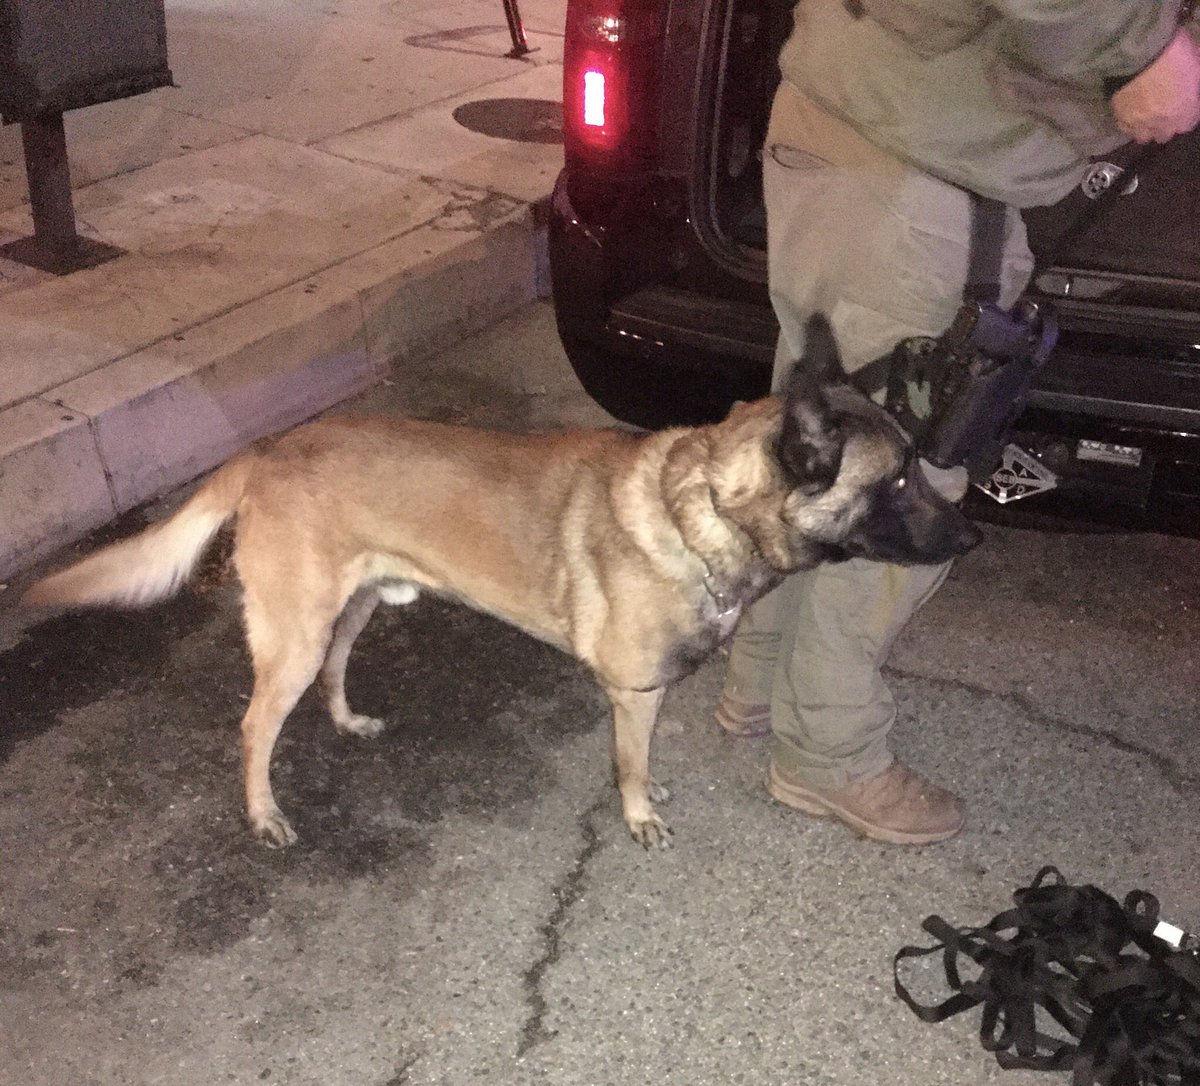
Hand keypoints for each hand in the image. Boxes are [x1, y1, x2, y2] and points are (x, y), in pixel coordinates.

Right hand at [1111, 28, 1199, 142]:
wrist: (1139, 52)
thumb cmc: (1174, 54)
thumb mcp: (1195, 67)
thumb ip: (1193, 86)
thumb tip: (1190, 92)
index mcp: (1185, 111)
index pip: (1188, 124)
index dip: (1187, 114)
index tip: (1185, 105)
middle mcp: (1161, 124)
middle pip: (1164, 135)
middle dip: (1166, 126)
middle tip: (1165, 110)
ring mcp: (1139, 123)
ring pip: (1143, 136)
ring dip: (1146, 128)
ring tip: (1147, 116)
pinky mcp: (1120, 117)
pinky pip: (1125, 128)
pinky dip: (1129, 124)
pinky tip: (1131, 114)